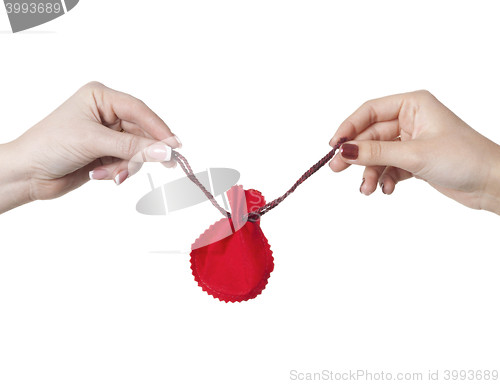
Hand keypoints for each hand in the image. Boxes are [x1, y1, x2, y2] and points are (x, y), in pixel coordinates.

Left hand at [0, 82, 180, 213]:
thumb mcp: (94, 142)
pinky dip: (117, 172)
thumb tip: (166, 151)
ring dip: (125, 166)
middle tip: (166, 165)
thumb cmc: (50, 146)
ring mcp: (107, 135)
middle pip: (141, 133)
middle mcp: (106, 114)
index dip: (158, 128)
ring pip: (136, 151)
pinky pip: (127, 163)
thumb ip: (132, 147)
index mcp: (100, 98)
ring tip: (109, 174)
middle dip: (141, 153)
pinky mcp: (106, 153)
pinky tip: (99, 175)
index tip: (175, 145)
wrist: (27, 174)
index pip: (138, 110)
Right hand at [329, 90, 499, 214]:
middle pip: (371, 135)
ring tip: (368, 189)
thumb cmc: (464, 158)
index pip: (370, 111)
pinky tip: (388, 189)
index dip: (349, 127)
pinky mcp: (415, 160)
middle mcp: (410, 119)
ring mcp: (412, 140)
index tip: (334, 146)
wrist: (492, 184)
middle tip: (337, 170)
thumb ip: (376, 153)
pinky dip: (385, 178)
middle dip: (357, 156)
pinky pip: (390, 166)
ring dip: (371, 172)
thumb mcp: (414, 154)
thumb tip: (344, 151)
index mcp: (413, 105)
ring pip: (379, 154)